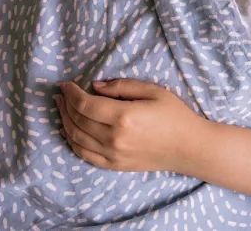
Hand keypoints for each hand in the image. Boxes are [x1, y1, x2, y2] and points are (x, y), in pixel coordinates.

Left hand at [55, 78, 202, 173]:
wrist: (189, 147)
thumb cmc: (174, 115)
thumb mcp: (152, 91)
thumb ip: (121, 86)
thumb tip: (95, 87)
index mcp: (124, 117)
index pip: (85, 104)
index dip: (71, 93)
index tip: (65, 84)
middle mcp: (114, 138)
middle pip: (78, 120)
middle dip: (66, 105)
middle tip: (61, 94)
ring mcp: (113, 155)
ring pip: (77, 138)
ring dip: (65, 121)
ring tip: (62, 108)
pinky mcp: (115, 165)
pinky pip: (85, 155)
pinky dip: (72, 142)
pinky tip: (68, 131)